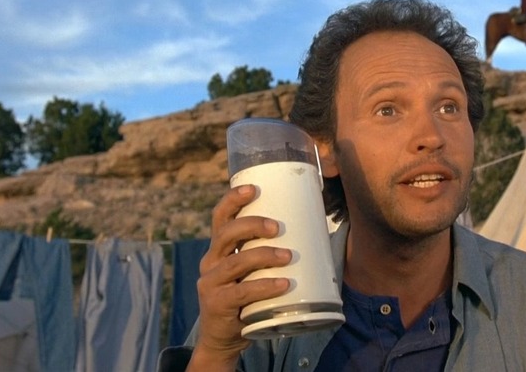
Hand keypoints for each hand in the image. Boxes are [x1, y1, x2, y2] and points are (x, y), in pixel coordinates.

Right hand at [188, 184, 291, 370]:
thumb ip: (269, 252)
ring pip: (235, 262)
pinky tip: (283, 284)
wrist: (225, 337)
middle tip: (278, 227)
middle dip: (252, 225)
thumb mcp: (252, 270)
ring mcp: (211, 283)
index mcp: (219, 248)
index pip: (221, 217)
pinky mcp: (218, 305)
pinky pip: (241, 292)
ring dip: (264, 255)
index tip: (254, 188)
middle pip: (226, 234)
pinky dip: (264, 287)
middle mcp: (211, 261)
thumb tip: (314, 227)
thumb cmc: (247, 295)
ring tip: (288, 255)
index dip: (233, 200)